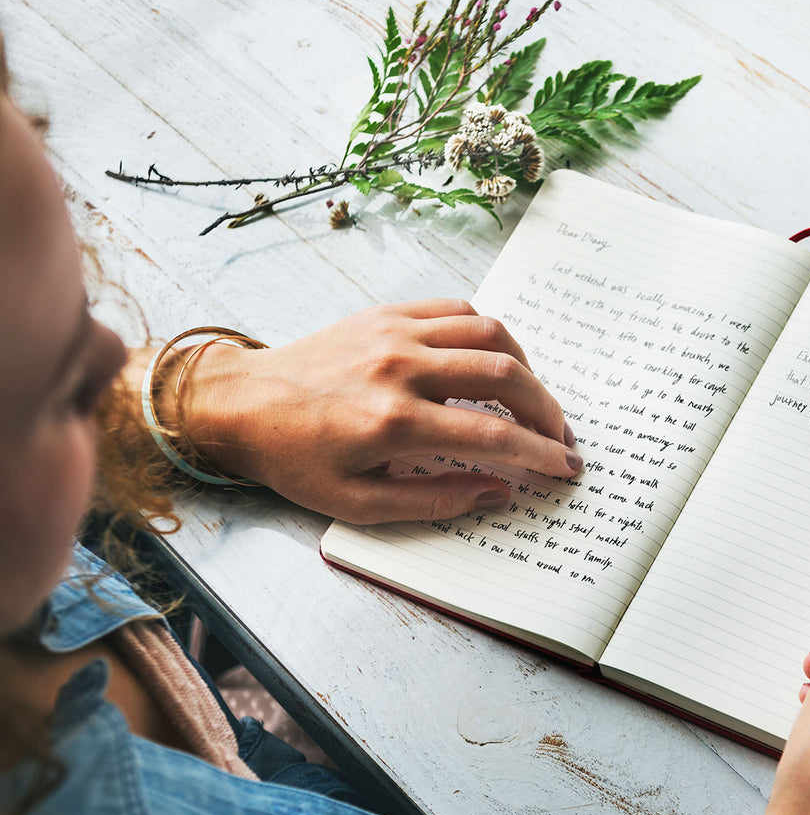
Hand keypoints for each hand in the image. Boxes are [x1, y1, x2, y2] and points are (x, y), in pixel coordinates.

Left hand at [172, 300, 581, 522]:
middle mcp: (399, 368)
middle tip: (559, 435)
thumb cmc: (294, 458)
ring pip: (489, 333)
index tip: (565, 466)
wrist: (239, 402)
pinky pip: (457, 311)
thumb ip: (433, 501)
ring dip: (525, 367)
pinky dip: (488, 334)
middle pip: (504, 375)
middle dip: (546, 409)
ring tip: (532, 399)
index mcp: (392, 422)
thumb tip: (497, 492)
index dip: (539, 453)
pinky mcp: (387, 313)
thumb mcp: (356, 503)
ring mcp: (394, 333)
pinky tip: (494, 361)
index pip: (492, 434)